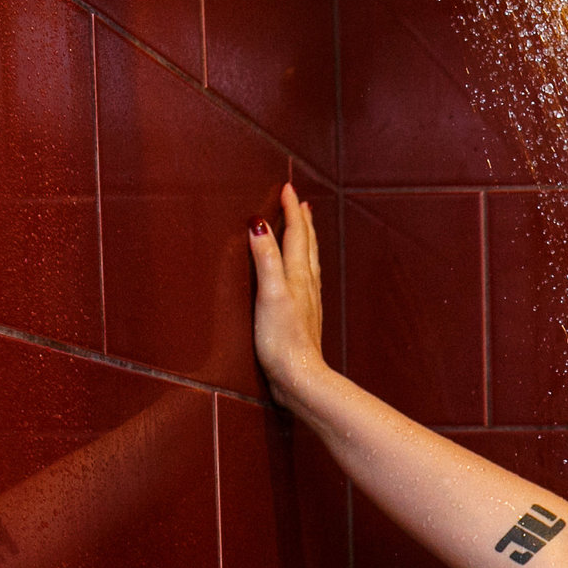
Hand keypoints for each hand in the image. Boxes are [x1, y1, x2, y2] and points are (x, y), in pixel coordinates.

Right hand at [248, 183, 325, 401]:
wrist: (300, 378)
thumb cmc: (283, 341)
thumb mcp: (270, 295)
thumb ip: (265, 260)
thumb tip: (258, 225)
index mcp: (298, 276)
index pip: (296, 234)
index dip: (290, 210)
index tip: (287, 188)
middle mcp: (307, 286)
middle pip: (307, 246)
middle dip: (302, 222)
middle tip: (300, 203)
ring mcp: (308, 303)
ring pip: (309, 263)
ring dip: (305, 242)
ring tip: (304, 230)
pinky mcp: (303, 319)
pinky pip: (306, 282)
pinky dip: (303, 267)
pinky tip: (301, 277)